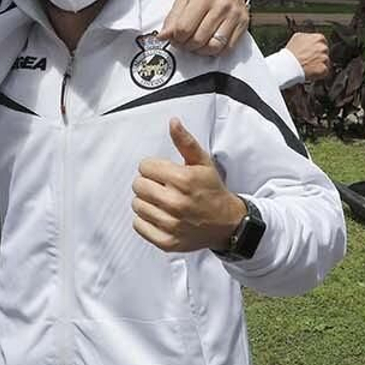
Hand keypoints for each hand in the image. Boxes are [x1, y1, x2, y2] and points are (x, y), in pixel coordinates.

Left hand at [131, 119, 247, 252]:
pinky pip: (139, 226)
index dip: (152, 168)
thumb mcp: (202, 163)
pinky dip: (145, 220)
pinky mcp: (167, 241)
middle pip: (138, 186)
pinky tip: (159, 215)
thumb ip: (185, 142)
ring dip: (146, 201)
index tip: (162, 173)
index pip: (145, 167)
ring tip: (161, 201)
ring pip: (137, 205)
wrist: (228, 223)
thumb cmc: (212, 190)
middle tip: (161, 187)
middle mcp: (176, 203)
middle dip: (147, 183)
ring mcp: (171, 224)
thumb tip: (173, 123)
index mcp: (183, 180)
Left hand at [161, 0, 247, 55]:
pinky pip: (227, 48)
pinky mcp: (243, 24)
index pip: (184, 28)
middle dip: (187, 46)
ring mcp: (234, 16)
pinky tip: (209, 44)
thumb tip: (163, 36)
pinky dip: (216, 51)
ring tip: (196, 45)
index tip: (175, 38)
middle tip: (184, 43)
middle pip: (198, 39)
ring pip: (214, 46)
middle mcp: (220, 6)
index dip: (176, 38)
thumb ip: (172, 19)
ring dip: (201, 51)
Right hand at [285, 32, 331, 80]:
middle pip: (324, 52)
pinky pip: (324, 71)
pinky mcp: (323, 69)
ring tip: (308, 65)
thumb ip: (308, 37)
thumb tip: (310, 38)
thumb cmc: (291, 52)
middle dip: (318, 55)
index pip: (322, 42)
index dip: (316, 47)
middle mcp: (323, 47)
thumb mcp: (297, 36)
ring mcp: (324, 58)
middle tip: (309, 59)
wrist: (288, 65)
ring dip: (318, 64)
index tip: (311, 51)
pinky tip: (311, 71)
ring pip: (325, 62)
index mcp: (319, 38)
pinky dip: (319, 72)